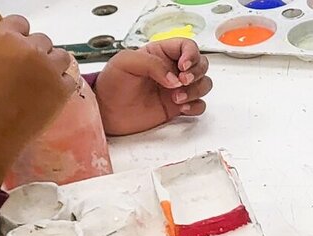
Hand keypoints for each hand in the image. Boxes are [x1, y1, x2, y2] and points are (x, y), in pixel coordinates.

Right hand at [0, 15, 74, 188]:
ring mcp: (50, 71)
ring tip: (40, 80)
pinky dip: (63, 83)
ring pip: (62, 57)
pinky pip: (71, 79)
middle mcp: (31, 50)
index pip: (21, 23)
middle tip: (28, 69)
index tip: (19, 46)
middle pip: (43, 40)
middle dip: (37, 52)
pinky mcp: (63, 91)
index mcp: (4, 38)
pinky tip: (49, 93)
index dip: (19, 35)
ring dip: (54, 65)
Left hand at [94, 39, 211, 136]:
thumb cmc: (112, 84)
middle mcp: (172, 69)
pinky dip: (195, 106)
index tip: (183, 66)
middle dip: (196, 73)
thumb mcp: (125, 62)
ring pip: (203, 84)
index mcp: (160, 53)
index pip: (187, 46)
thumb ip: (151, 64)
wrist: (108, 112)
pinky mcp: (179, 107)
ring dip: (196, 91)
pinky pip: (199, 105)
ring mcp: (177, 88)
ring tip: (177, 98)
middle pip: (201, 65)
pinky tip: (181, 108)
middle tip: (182, 81)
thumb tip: (174, 78)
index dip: (191, 55)